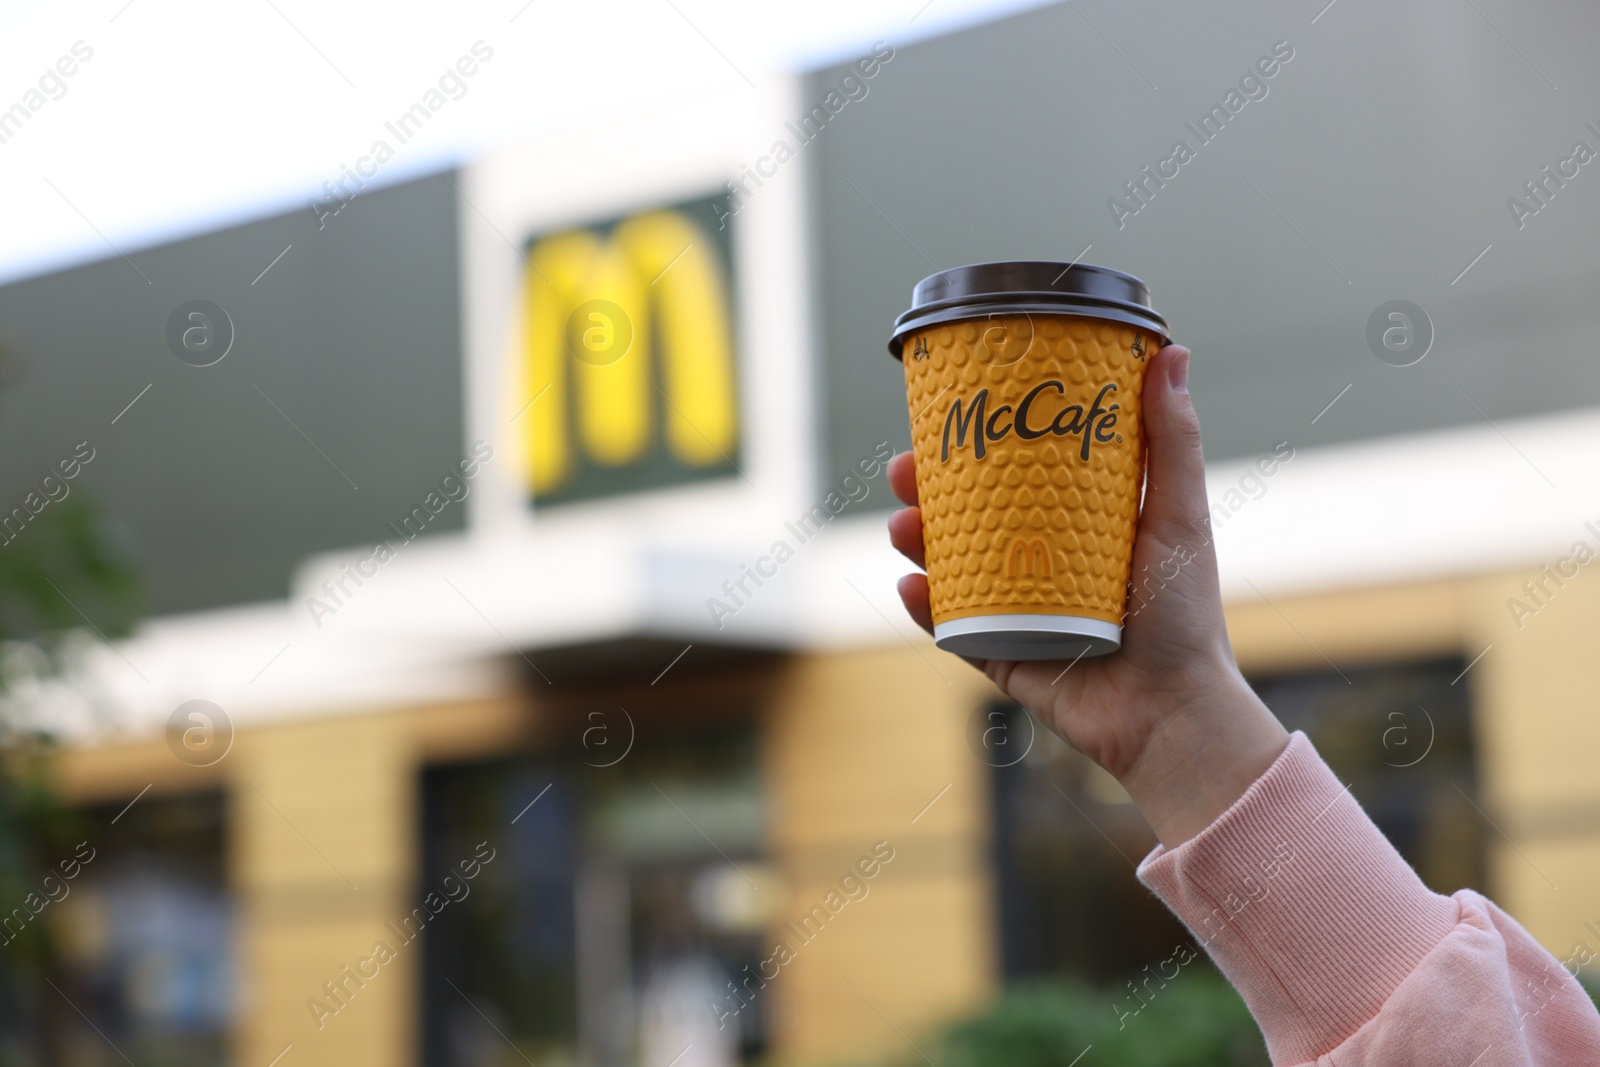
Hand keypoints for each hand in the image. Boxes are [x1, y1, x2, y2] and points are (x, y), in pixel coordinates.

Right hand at [888, 344, 1288, 847]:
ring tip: (904, 527)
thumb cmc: (1185, 615)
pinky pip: (950, 629)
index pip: (1014, 472)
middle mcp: (1039, 561)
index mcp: (1075, 524)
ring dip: (915, 542)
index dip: (974, 443)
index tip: (946, 415)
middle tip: (904, 470)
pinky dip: (926, 608)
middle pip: (967, 515)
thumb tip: (1171, 351)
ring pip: (948, 566)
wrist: (1171, 713)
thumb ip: (1173, 440)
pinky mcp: (1000, 655)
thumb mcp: (1178, 515)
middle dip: (926, 490)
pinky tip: (912, 587)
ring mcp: (1014, 609)